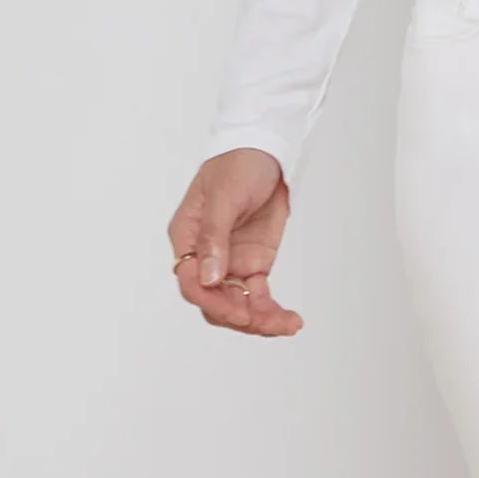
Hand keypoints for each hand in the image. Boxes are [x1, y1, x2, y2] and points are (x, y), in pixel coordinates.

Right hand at [167, 150, 301, 335]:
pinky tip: (290, 321)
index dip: (213, 302)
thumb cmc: (237, 165)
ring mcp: (230, 262)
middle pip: (214, 301)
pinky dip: (272, 311)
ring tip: (286, 325)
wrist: (266, 152)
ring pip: (237, 305)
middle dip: (238, 316)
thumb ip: (214, 236)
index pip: (192, 282)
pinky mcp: (254, 264)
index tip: (239, 312)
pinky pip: (259, 297)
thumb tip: (208, 277)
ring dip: (259, 320)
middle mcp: (206, 256)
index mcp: (187, 239)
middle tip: (264, 322)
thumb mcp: (224, 197)